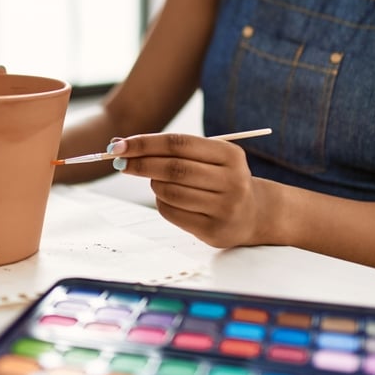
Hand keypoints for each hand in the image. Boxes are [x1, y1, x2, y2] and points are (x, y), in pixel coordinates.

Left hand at [109, 133, 261, 247]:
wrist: (255, 213)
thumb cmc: (221, 178)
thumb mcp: (211, 157)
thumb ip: (175, 150)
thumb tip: (124, 145)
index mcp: (230, 155)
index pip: (178, 144)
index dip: (145, 143)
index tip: (119, 144)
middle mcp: (232, 181)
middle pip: (173, 169)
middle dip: (141, 164)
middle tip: (120, 162)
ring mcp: (225, 208)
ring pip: (170, 192)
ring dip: (154, 184)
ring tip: (156, 181)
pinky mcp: (214, 231)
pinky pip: (172, 213)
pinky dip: (160, 203)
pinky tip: (166, 198)